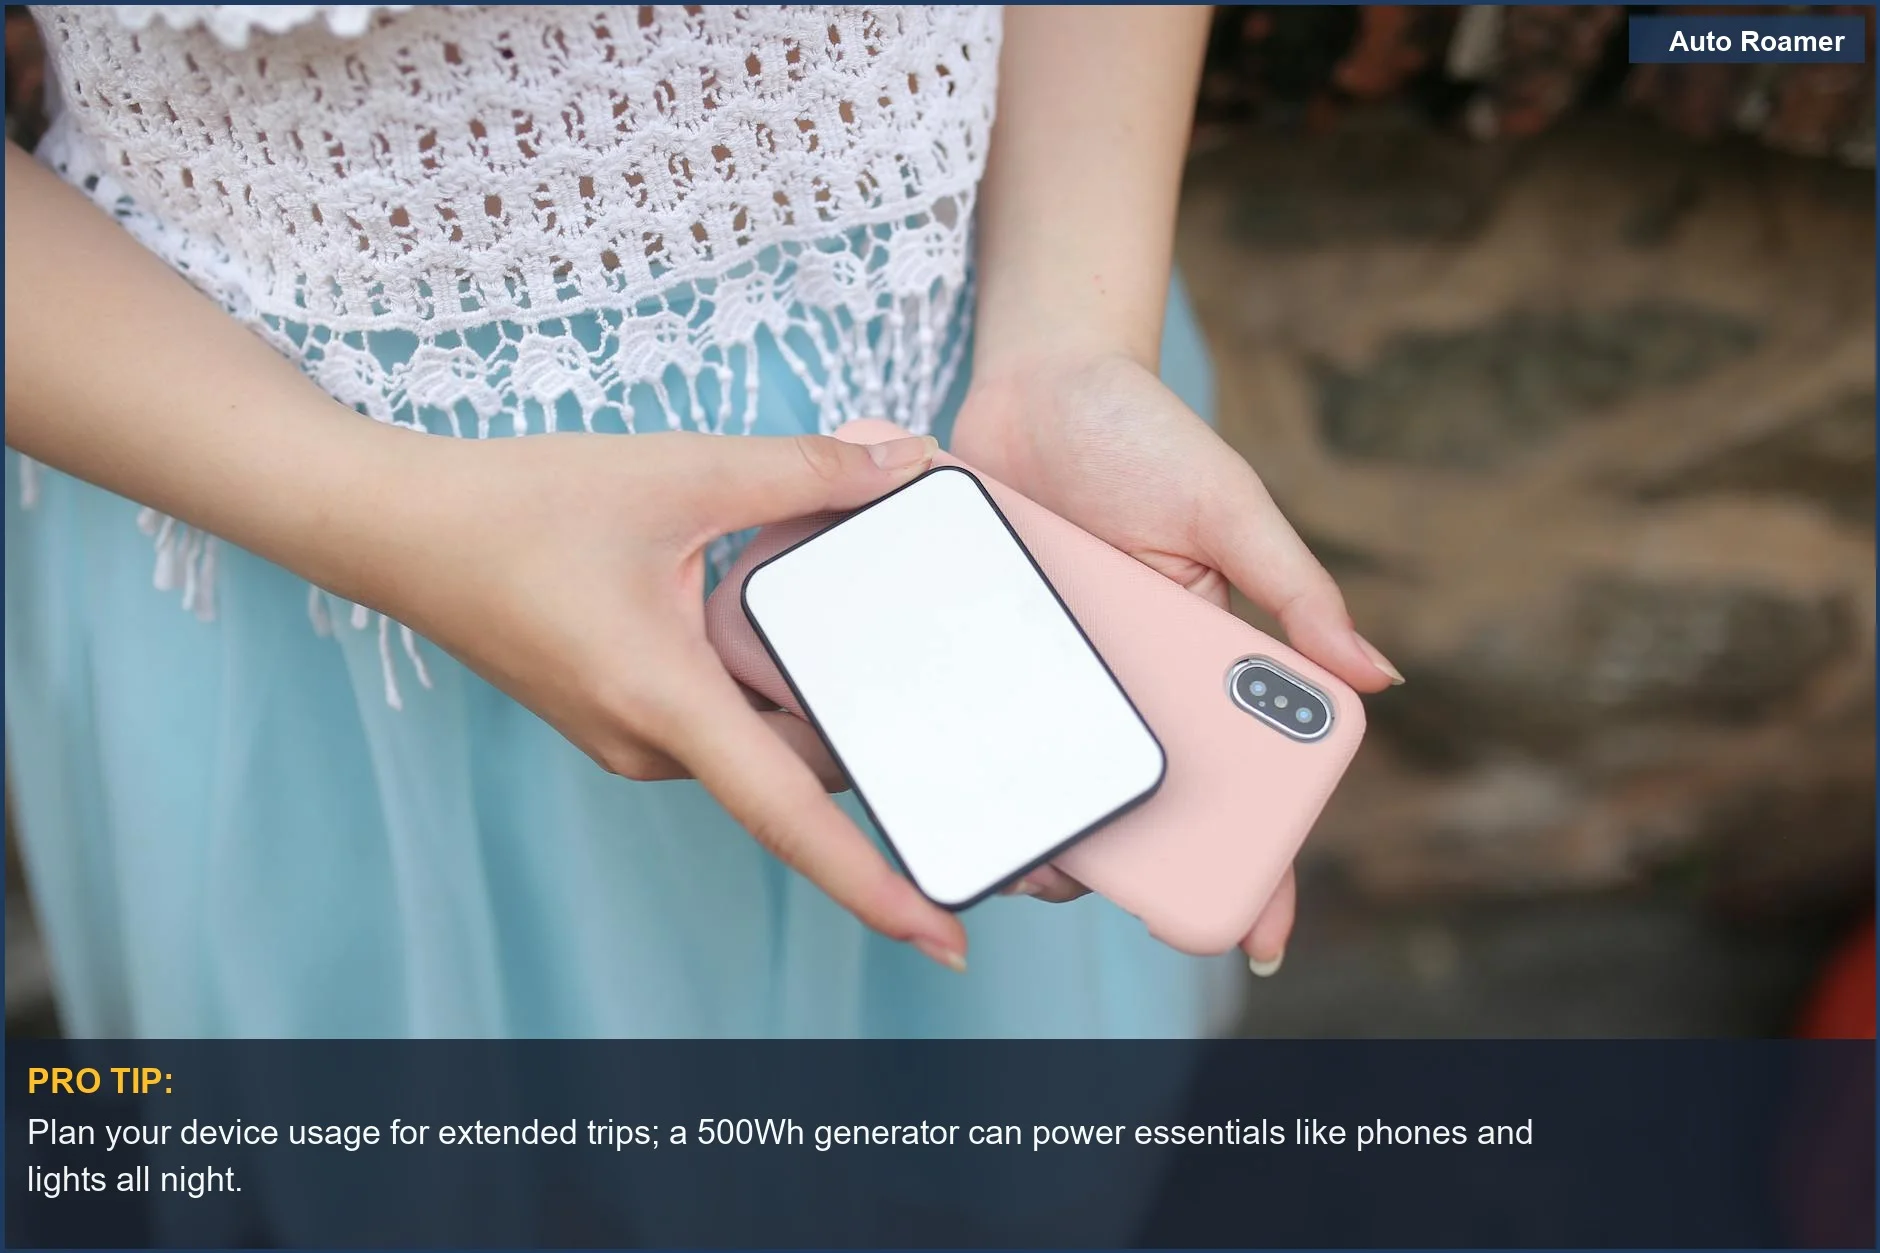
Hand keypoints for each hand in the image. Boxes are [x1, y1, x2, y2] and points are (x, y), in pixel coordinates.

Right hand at [350, 427, 971, 972]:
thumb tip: (905, 464)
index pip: (791, 817)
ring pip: (759, 745)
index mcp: (665, 703)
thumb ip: (802, 470)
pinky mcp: (620, 714)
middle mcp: (649, 745)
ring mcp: (629, 737)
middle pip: (795, 771)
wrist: (396, 529)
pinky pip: (721, 723)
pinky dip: (770, 691)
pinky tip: (804, 633)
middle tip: (966, 723)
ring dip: (819, 709)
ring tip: (898, 661)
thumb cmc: (519, 506)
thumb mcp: (677, 472)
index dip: (874, 885)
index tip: (945, 937)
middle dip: (875, 751)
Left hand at [951, 350, 1402, 970]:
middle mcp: (1124, 683)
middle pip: (1137, 800)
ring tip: (1021, 852)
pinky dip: (964, 758)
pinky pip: (974, 716)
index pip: (1240, 779)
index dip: (1258, 860)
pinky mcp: (983, 646)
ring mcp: (1050, 672)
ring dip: (1043, 829)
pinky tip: (948, 789)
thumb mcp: (1230, 507)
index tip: (1263, 938)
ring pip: (1051, 779)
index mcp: (1197, 662)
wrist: (1036, 378)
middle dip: (1127, 862)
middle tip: (1091, 880)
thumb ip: (1294, 589)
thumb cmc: (1147, 437)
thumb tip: (1376, 677)